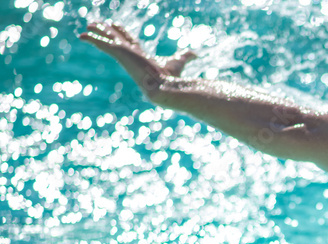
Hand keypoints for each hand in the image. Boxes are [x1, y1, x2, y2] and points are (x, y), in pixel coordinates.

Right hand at [79, 22, 196, 101]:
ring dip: (97, 33)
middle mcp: (131, 55)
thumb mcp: (178, 62)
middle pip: (116, 39)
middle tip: (96, 24)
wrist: (164, 87)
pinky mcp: (119, 54)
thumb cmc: (172, 78)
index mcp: (141, 56)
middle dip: (107, 31)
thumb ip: (185, 57)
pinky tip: (82, 35)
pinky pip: (102, 44)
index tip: (115, 25)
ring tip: (88, 26)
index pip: (129, 42)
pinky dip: (92, 39)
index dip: (122, 33)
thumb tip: (196, 55)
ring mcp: (124, 54)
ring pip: (108, 40)